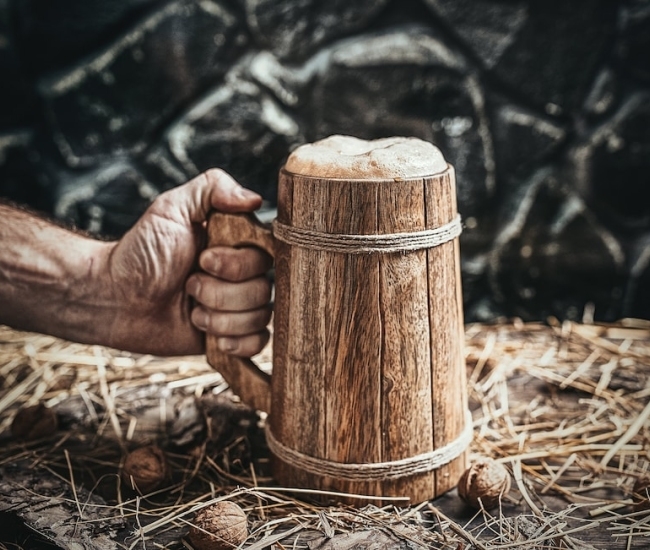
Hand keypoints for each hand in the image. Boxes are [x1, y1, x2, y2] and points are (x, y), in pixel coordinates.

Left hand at [105, 169, 271, 355]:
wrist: (114, 298)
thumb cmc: (139, 251)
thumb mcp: (171, 208)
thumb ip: (213, 189)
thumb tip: (256, 198)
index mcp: (236, 244)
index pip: (267, 255)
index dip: (238, 264)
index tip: (204, 261)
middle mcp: (242, 274)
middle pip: (264, 289)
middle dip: (220, 292)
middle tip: (188, 285)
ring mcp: (237, 306)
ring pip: (259, 317)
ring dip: (220, 317)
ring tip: (191, 309)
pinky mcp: (230, 335)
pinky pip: (257, 343)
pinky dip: (236, 341)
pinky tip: (210, 335)